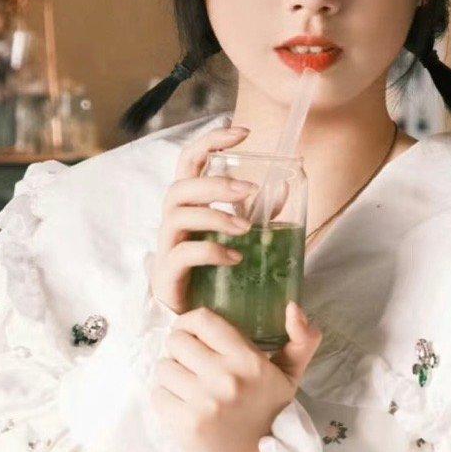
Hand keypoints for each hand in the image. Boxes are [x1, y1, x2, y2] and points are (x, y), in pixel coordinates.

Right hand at [151, 122, 256, 313]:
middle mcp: (172, 220)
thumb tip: (284, 188)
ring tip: (245, 230)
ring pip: (178, 215)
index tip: (243, 132)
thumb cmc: (215, 272)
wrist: (199, 319)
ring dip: (216, 217)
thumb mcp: (240, 236)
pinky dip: (211, 251)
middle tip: (249, 191)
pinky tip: (235, 258)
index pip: (190, 160)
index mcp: (189, 204)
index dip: (211, 140)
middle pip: (180, 186)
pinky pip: (183, 253)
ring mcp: (167, 247)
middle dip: (215, 183)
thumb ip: (257, 213)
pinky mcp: (167, 274)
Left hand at [152, 302, 321, 451]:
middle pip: (176, 341)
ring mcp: (203, 401)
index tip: (191, 335)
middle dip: (179, 352)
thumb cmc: (271, 418)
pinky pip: (156, 394)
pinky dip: (165, 399)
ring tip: (188, 390)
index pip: (202, 320)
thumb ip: (300, 340)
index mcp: (249, 360)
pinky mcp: (184, 423)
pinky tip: (182, 408)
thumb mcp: (289, 378)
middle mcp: (225, 378)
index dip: (189, 323)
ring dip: (171, 377)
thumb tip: (292, 306)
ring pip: (162, 367)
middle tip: (191, 367)